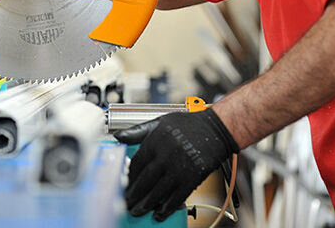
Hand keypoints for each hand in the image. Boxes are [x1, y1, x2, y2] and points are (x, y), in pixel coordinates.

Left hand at [114, 108, 238, 221]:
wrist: (216, 129)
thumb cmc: (188, 124)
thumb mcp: (161, 122)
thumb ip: (138, 131)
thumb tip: (118, 137)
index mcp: (156, 140)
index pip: (136, 163)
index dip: (128, 177)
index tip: (124, 184)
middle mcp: (166, 154)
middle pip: (145, 180)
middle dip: (134, 194)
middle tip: (127, 202)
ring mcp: (180, 167)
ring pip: (159, 191)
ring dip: (146, 204)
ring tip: (137, 211)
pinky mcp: (193, 177)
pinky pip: (177, 196)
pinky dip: (167, 207)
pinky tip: (159, 213)